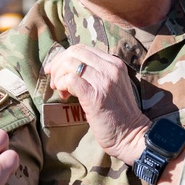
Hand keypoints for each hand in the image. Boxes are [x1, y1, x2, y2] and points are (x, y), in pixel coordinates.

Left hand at [45, 45, 149, 164]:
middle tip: (54, 81)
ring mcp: (104, 81)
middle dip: (58, 64)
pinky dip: (62, 85)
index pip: (82, 48)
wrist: (131, 135)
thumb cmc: (118, 115)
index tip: (56, 71)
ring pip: (70, 64)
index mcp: (114, 63)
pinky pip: (71, 80)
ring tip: (60, 90)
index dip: (64, 57)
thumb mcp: (111, 86)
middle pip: (74, 52)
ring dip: (59, 76)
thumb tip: (69, 69)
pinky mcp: (95, 95)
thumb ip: (96, 74)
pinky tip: (64, 95)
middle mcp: (110, 68)